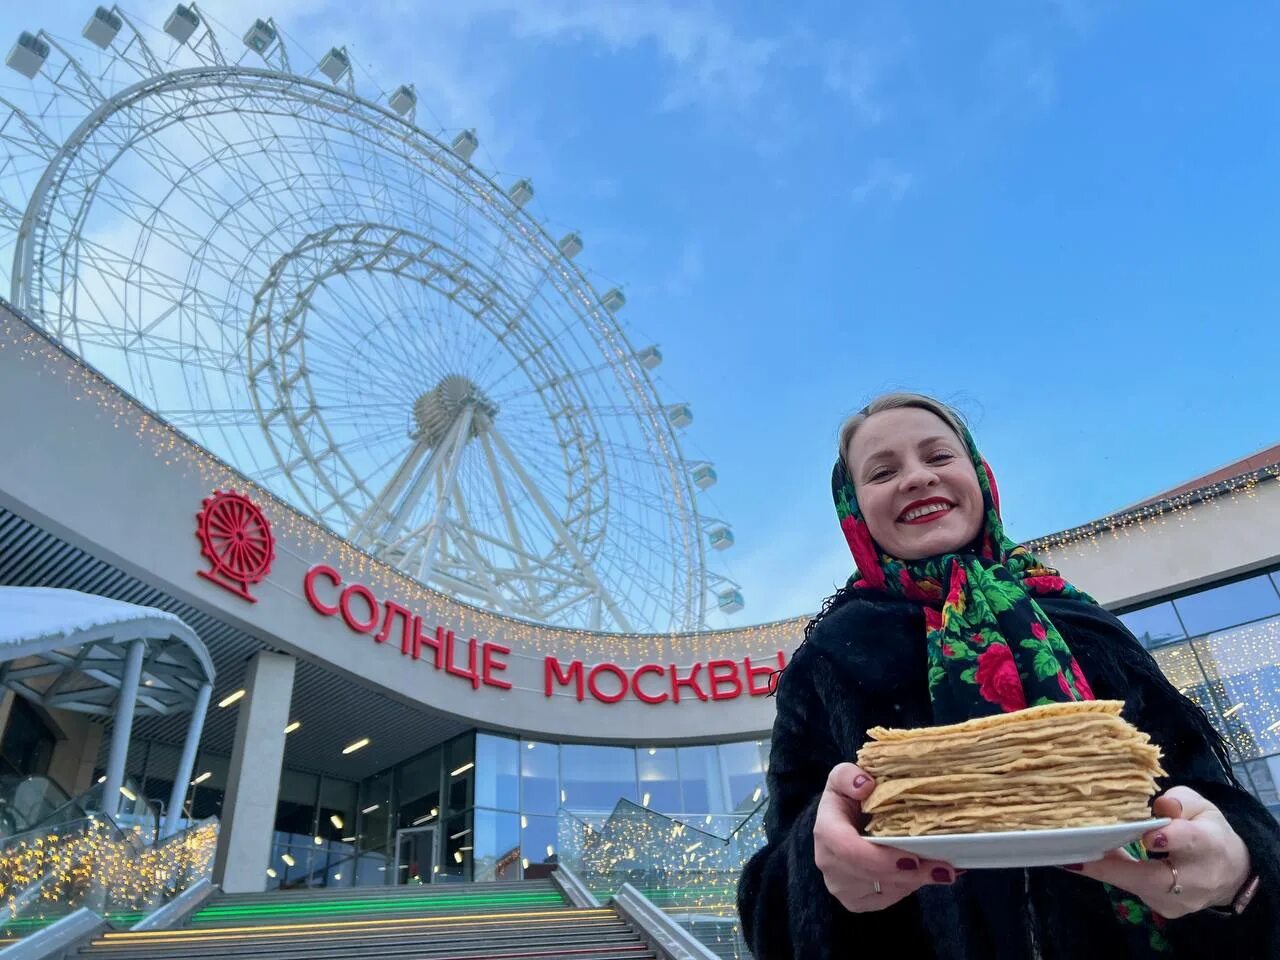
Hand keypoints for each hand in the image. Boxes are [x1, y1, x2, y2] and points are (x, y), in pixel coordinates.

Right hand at [814, 763, 957, 912]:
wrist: (839, 824)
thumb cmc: (846, 798)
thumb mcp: (844, 777)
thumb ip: (850, 776)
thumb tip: (866, 785)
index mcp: (826, 831)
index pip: (849, 850)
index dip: (882, 859)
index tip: (913, 858)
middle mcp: (829, 863)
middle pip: (873, 875)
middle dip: (911, 874)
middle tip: (945, 868)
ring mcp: (840, 885)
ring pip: (884, 890)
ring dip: (915, 881)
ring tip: (943, 869)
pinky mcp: (854, 900)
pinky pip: (887, 900)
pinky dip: (910, 888)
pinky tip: (926, 875)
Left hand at [1076, 787, 1251, 918]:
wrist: (1230, 874)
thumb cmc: (1209, 832)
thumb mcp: (1201, 808)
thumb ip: (1179, 802)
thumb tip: (1159, 806)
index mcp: (1208, 844)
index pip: (1189, 842)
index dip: (1168, 838)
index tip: (1145, 835)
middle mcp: (1196, 878)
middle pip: (1153, 877)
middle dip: (1115, 866)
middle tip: (1080, 854)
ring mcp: (1180, 901)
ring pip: (1137, 886)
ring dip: (1106, 868)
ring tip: (1076, 849)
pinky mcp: (1166, 909)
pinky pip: (1135, 890)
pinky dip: (1114, 873)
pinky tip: (1095, 856)